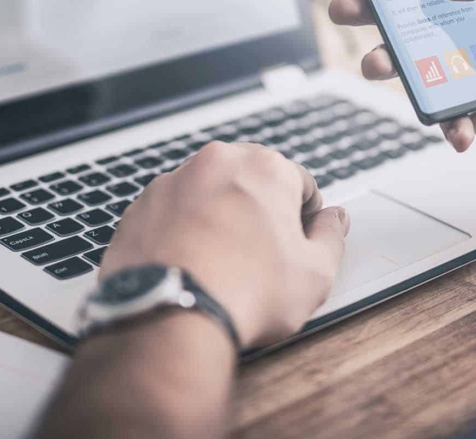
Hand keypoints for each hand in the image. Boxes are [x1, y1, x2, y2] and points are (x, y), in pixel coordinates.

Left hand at [99, 142, 349, 347]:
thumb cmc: (246, 292)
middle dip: (259, 212)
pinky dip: (183, 231)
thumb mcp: (314, 273)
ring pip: (209, 195)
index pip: (300, 183)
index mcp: (265, 166)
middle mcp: (217, 161)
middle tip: (261, 257)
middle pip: (251, 182)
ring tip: (222, 265)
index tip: (298, 244)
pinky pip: (173, 212)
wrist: (168, 314)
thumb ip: (332, 237)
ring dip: (219, 218)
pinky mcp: (140, 205)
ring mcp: (173, 181)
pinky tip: (190, 265)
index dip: (305, 218)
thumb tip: (335, 219)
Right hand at [329, 0, 475, 176]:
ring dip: (383, 63)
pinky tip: (460, 128)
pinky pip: (437, 114)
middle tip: (344, 7)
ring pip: (405, 63)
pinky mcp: (465, 109)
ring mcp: (460, 69)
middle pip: (399, 12)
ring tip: (377, 66)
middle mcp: (463, 27)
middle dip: (365, 8)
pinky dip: (442, 123)